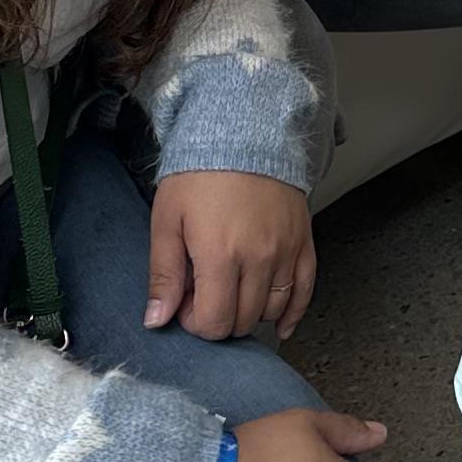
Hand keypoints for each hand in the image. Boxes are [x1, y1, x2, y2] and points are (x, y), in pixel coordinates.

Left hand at [146, 169, 315, 338]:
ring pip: (272, 310)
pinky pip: (305, 292)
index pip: (214, 322)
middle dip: (219, 318)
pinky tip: (280, 327)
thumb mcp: (167, 220)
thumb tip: (157, 320)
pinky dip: (292, 315)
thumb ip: (163, 275)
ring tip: (232, 292)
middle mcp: (258, 259)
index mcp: (220, 255)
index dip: (195, 322)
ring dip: (249, 313)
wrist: (243, 133)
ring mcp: (286, 252)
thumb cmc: (200, 174)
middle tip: (205, 295)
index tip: (186, 304)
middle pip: (242, 320)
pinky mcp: (303, 243)